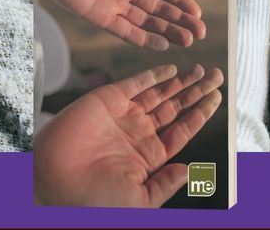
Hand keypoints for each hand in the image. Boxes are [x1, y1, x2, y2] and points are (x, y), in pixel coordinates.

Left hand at [34, 0, 204, 49]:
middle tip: (199, 34)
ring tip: (189, 41)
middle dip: (178, 21)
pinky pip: (121, 28)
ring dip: (166, 32)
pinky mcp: (93, 11)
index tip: (197, 13)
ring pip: (143, 21)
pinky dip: (141, 38)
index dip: (179, 1)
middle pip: (156, 8)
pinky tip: (162, 44)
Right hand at [34, 64, 222, 206]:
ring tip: (202, 70)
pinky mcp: (109, 99)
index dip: (201, 113)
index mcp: (150, 154)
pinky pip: (137, 83)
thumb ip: (166, 184)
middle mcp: (140, 131)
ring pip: (161, 92)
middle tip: (217, 77)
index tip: (217, 99)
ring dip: (181, 80)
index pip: (183, 128)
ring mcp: (125, 114)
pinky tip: (172, 69)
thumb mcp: (139, 201)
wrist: (51, 183)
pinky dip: (154, 75)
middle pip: (177, 106)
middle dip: (197, 91)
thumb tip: (191, 172)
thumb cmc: (93, 200)